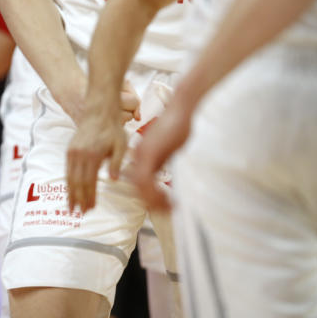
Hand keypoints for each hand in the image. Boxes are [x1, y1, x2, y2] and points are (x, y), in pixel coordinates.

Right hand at [65, 81, 139, 212]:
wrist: (99, 112)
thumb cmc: (113, 129)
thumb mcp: (121, 146)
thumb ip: (117, 163)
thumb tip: (114, 181)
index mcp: (93, 155)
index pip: (90, 182)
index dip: (89, 197)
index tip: (91, 209)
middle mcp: (79, 154)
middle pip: (77, 182)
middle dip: (78, 199)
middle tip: (79, 214)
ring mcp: (72, 152)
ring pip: (69, 177)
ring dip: (70, 193)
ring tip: (71, 207)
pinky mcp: (69, 150)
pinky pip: (67, 170)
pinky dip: (68, 182)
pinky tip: (70, 190)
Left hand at [129, 97, 192, 211]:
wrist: (180, 108)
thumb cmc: (178, 125)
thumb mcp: (169, 148)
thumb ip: (162, 161)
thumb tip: (161, 175)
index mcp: (141, 154)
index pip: (137, 181)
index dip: (148, 196)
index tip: (162, 204)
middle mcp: (137, 155)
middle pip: (136, 186)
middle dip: (150, 201)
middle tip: (166, 210)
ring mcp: (141, 154)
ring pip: (139, 186)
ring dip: (153, 200)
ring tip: (169, 207)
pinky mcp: (148, 153)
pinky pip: (144, 179)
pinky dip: (154, 192)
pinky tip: (168, 198)